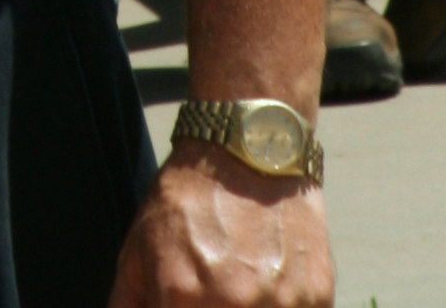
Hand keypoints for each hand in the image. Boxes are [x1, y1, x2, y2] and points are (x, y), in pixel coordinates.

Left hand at [110, 149, 331, 305]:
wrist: (247, 152)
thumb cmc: (187, 200)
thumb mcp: (139, 249)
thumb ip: (128, 304)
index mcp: (181, 299)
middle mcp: (233, 307)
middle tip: (214, 299)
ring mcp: (280, 306)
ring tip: (237, 290)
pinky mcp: (317, 300)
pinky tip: (267, 290)